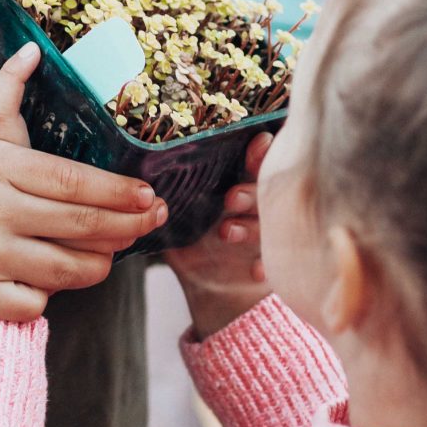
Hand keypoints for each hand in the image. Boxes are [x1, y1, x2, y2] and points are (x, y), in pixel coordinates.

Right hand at [0, 13, 167, 320]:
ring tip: (113, 254)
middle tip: (153, 222)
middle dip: (126, 226)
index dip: (116, 192)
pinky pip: (30, 304)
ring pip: (63, 270)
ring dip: (97, 264)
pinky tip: (55, 283)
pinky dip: (48, 296)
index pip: (73, 181)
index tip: (147, 194)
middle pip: (80, 225)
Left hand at [165, 133, 274, 340]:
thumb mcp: (178, 215)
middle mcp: (254, 206)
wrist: (202, 283)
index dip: (260, 151)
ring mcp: (263, 234)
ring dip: (250, 226)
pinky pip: (274, 262)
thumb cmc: (189, 238)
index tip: (259, 142)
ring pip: (267, 224)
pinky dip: (266, 265)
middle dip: (250, 192)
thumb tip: (153, 174)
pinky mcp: (266, 262)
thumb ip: (175, 195)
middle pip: (263, 192)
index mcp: (234, 184)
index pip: (254, 162)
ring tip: (226, 232)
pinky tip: (256, 270)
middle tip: (231, 199)